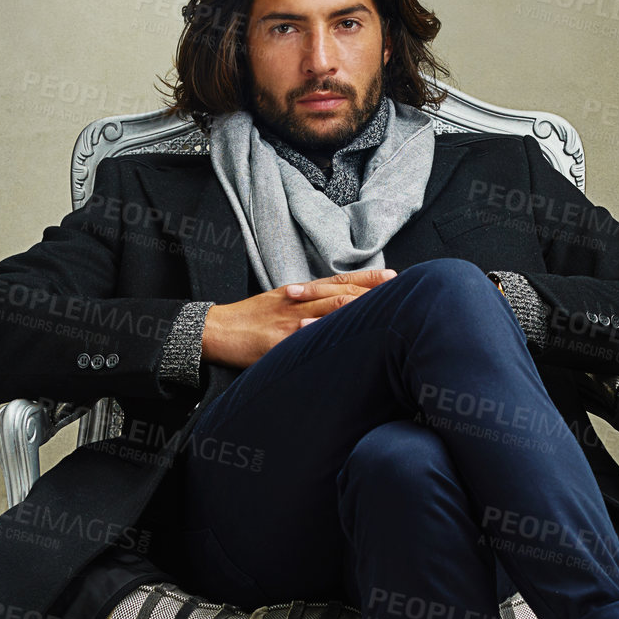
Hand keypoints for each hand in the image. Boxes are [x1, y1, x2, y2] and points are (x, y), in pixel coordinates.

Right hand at [200, 267, 397, 369]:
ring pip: (328, 312)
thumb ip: (310, 301)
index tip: (394, 276)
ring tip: (384, 312)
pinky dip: (326, 338)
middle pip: (340, 294)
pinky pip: (305, 340)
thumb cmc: (252, 318)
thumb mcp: (281, 301)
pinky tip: (347, 341)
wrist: (217, 330)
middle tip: (400, 293)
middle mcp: (298, 302)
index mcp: (300, 292)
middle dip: (371, 294)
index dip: (368, 278)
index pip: (338, 280)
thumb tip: (342, 303)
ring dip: (357, 311)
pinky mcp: (276, 343)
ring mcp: (288, 322)